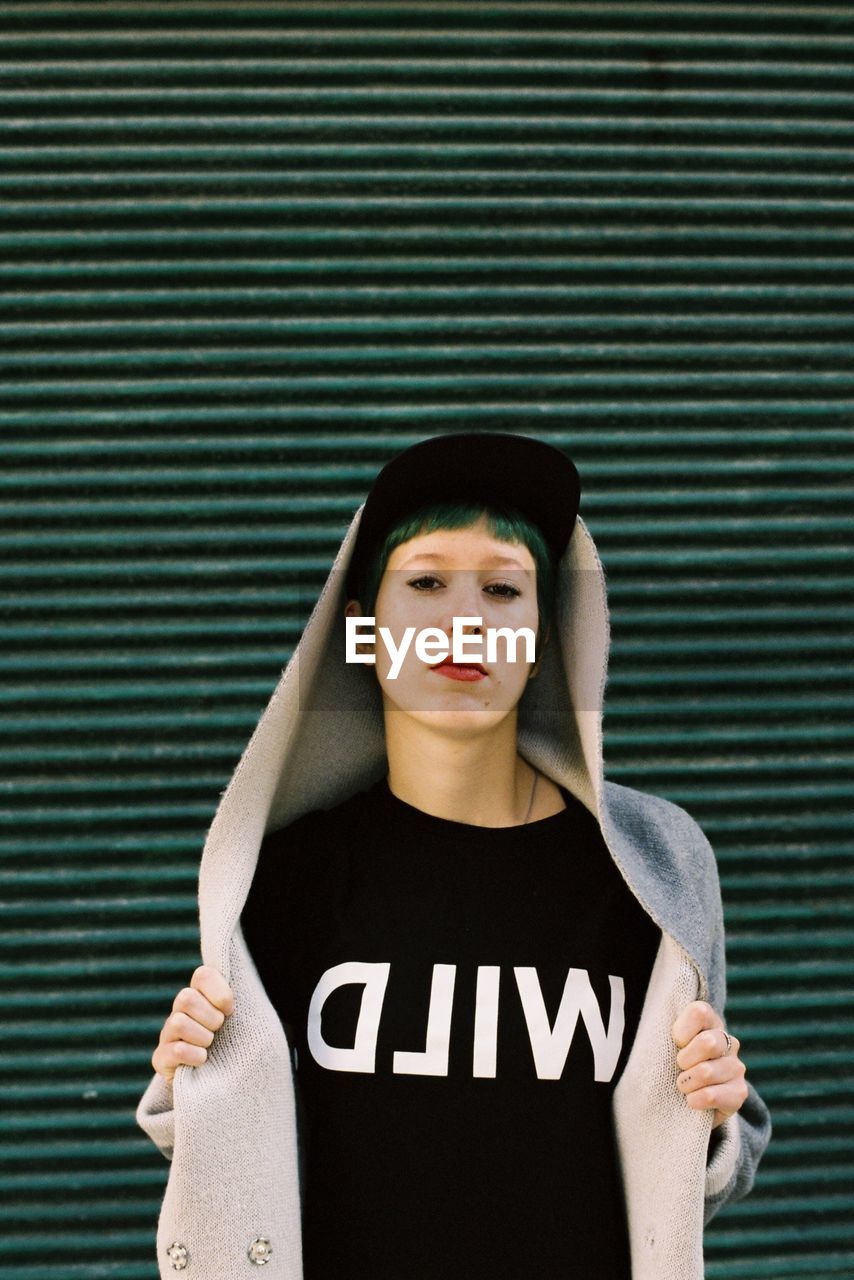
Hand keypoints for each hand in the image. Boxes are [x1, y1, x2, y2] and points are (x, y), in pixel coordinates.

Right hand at [152, 964, 234, 1084]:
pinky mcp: (161, 1058)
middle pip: (186, 997)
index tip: (230, 1010)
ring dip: (203, 1037)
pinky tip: (202, 1061)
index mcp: (201, 995)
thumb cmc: (235, 1045)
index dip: (219, 991)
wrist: (222, 1083)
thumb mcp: (241, 1022)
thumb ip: (238, 1001)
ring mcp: (168, 1034)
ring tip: (210, 1047)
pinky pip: (175, 1051)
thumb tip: (241, 983)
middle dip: (210, 1017)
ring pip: (178, 1022)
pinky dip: (194, 1056)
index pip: (203, 975)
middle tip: (219, 1030)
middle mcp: (180, 1010)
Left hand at [671, 1000, 748, 1128]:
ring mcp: (736, 1066)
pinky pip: (711, 1096)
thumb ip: (666, 1034)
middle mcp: (728, 1041)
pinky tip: (692, 1100)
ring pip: (706, 1072)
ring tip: (684, 1085)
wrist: (687, 1098)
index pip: (699, 1013)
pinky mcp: (739, 1092)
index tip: (676, 1043)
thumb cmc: (672, 1064)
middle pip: (707, 1043)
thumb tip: (673, 1040)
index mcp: (710, 1022)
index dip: (682, 1030)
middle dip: (684, 1059)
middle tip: (679, 1067)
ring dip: (686, 1083)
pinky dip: (695, 1100)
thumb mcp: (666, 1045)